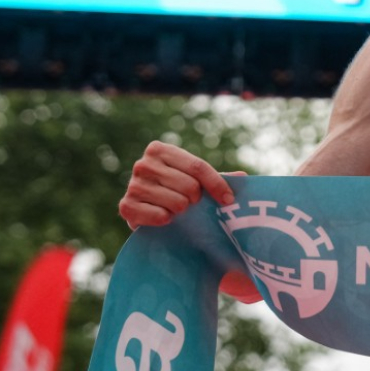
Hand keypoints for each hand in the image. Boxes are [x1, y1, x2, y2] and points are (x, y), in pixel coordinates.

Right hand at [119, 141, 237, 227]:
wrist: (147, 211)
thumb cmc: (176, 190)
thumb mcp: (196, 179)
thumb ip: (218, 177)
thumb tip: (243, 178)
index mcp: (160, 150)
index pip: (197, 167)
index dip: (217, 185)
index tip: (229, 200)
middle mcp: (143, 164)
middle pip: (189, 185)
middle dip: (196, 199)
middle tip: (191, 203)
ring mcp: (132, 185)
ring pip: (178, 202)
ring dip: (182, 210)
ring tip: (176, 209)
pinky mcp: (126, 206)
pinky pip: (160, 216)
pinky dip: (167, 220)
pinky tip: (165, 218)